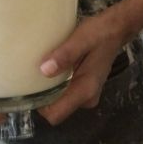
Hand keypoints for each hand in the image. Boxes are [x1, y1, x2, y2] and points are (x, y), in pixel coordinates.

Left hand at [37, 10, 126, 124]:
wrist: (116, 28)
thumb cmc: (99, 33)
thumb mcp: (81, 39)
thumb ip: (65, 55)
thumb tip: (44, 70)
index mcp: (85, 89)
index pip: (55, 114)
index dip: (39, 106)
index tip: (27, 90)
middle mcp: (86, 98)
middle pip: (55, 109)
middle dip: (40, 97)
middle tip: (27, 78)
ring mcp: (85, 94)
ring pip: (58, 102)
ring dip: (47, 91)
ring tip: (35, 72)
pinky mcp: (83, 87)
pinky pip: (63, 93)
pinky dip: (54, 85)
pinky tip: (48, 69)